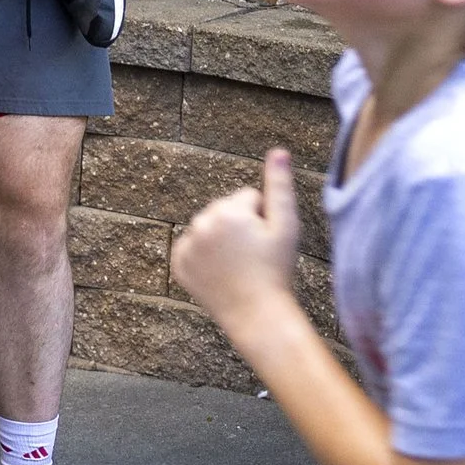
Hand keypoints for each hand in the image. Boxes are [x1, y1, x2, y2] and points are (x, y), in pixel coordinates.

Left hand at [170, 149, 300, 330]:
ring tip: (237, 263)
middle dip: (240, 225)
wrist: (257, 314)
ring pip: (209, 227)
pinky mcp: (178, 264)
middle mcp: (201, 223)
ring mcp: (187, 245)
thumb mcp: (286, 226)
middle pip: (225, 209)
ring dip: (221, 238)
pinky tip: (220, 271)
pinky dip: (204, 254)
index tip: (265, 242)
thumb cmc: (277, 269)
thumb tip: (279, 150)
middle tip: (252, 255)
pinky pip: (193, 246)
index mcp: (228, 211)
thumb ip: (280, 185)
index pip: (247, 197)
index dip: (262, 218)